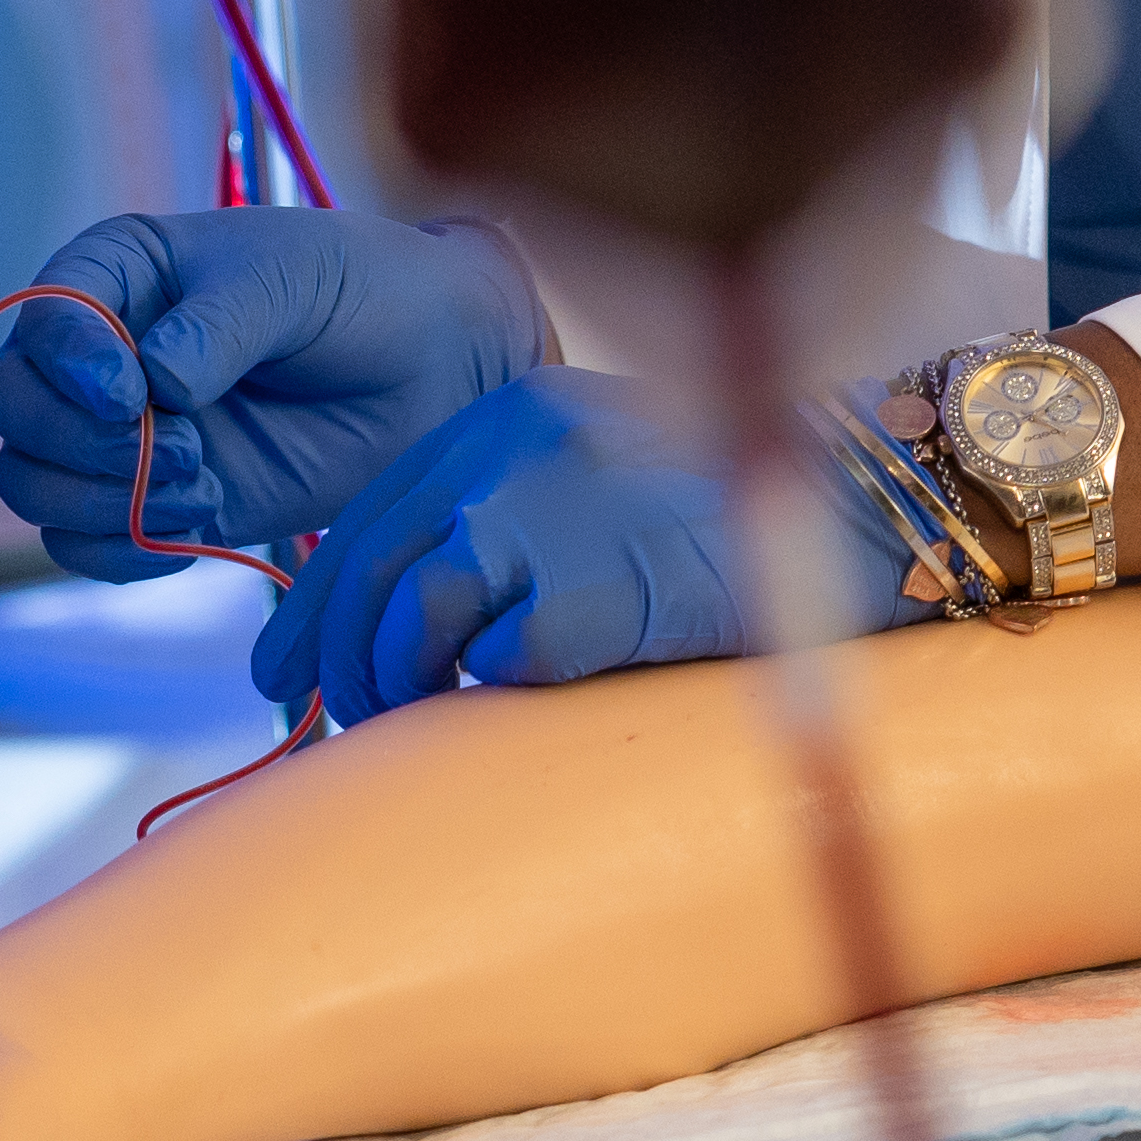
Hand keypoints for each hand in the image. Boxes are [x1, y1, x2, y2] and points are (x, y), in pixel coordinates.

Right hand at [0, 208, 551, 579]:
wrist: (437, 371)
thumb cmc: (363, 293)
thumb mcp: (290, 280)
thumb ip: (216, 327)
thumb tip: (151, 387)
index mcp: (123, 274)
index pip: (42, 317)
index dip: (66, 362)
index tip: (132, 391)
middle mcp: (106, 354)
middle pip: (19, 410)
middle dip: (83, 442)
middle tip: (183, 449)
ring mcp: (128, 434)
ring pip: (35, 483)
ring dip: (101, 501)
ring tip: (200, 486)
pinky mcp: (159, 501)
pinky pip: (84, 543)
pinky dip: (122, 550)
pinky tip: (194, 529)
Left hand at [250, 369, 896, 726]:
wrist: (858, 508)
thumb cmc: (727, 510)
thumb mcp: (594, 470)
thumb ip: (503, 510)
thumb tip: (407, 614)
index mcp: (506, 414)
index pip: (369, 517)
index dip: (313, 605)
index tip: (282, 670)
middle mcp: (512, 448)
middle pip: (372, 571)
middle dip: (336, 663)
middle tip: (330, 722)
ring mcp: (552, 512)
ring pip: (413, 619)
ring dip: (398, 689)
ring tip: (413, 727)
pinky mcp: (597, 583)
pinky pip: (502, 660)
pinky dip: (491, 691)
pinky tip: (511, 703)